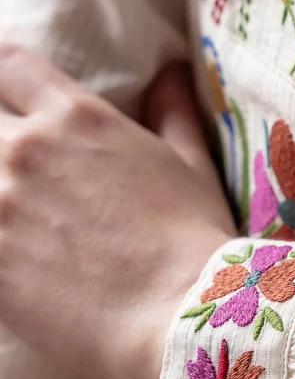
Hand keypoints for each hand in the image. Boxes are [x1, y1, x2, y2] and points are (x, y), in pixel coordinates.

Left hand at [0, 46, 234, 378]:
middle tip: (10, 163)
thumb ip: (172, 110)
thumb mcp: (190, 162)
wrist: (176, 315)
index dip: (3, 73)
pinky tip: (5, 246)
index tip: (6, 93)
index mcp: (77, 116)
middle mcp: (26, 149)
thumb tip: (171, 72)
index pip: (10, 63)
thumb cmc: (191, 236)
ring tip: (9, 207)